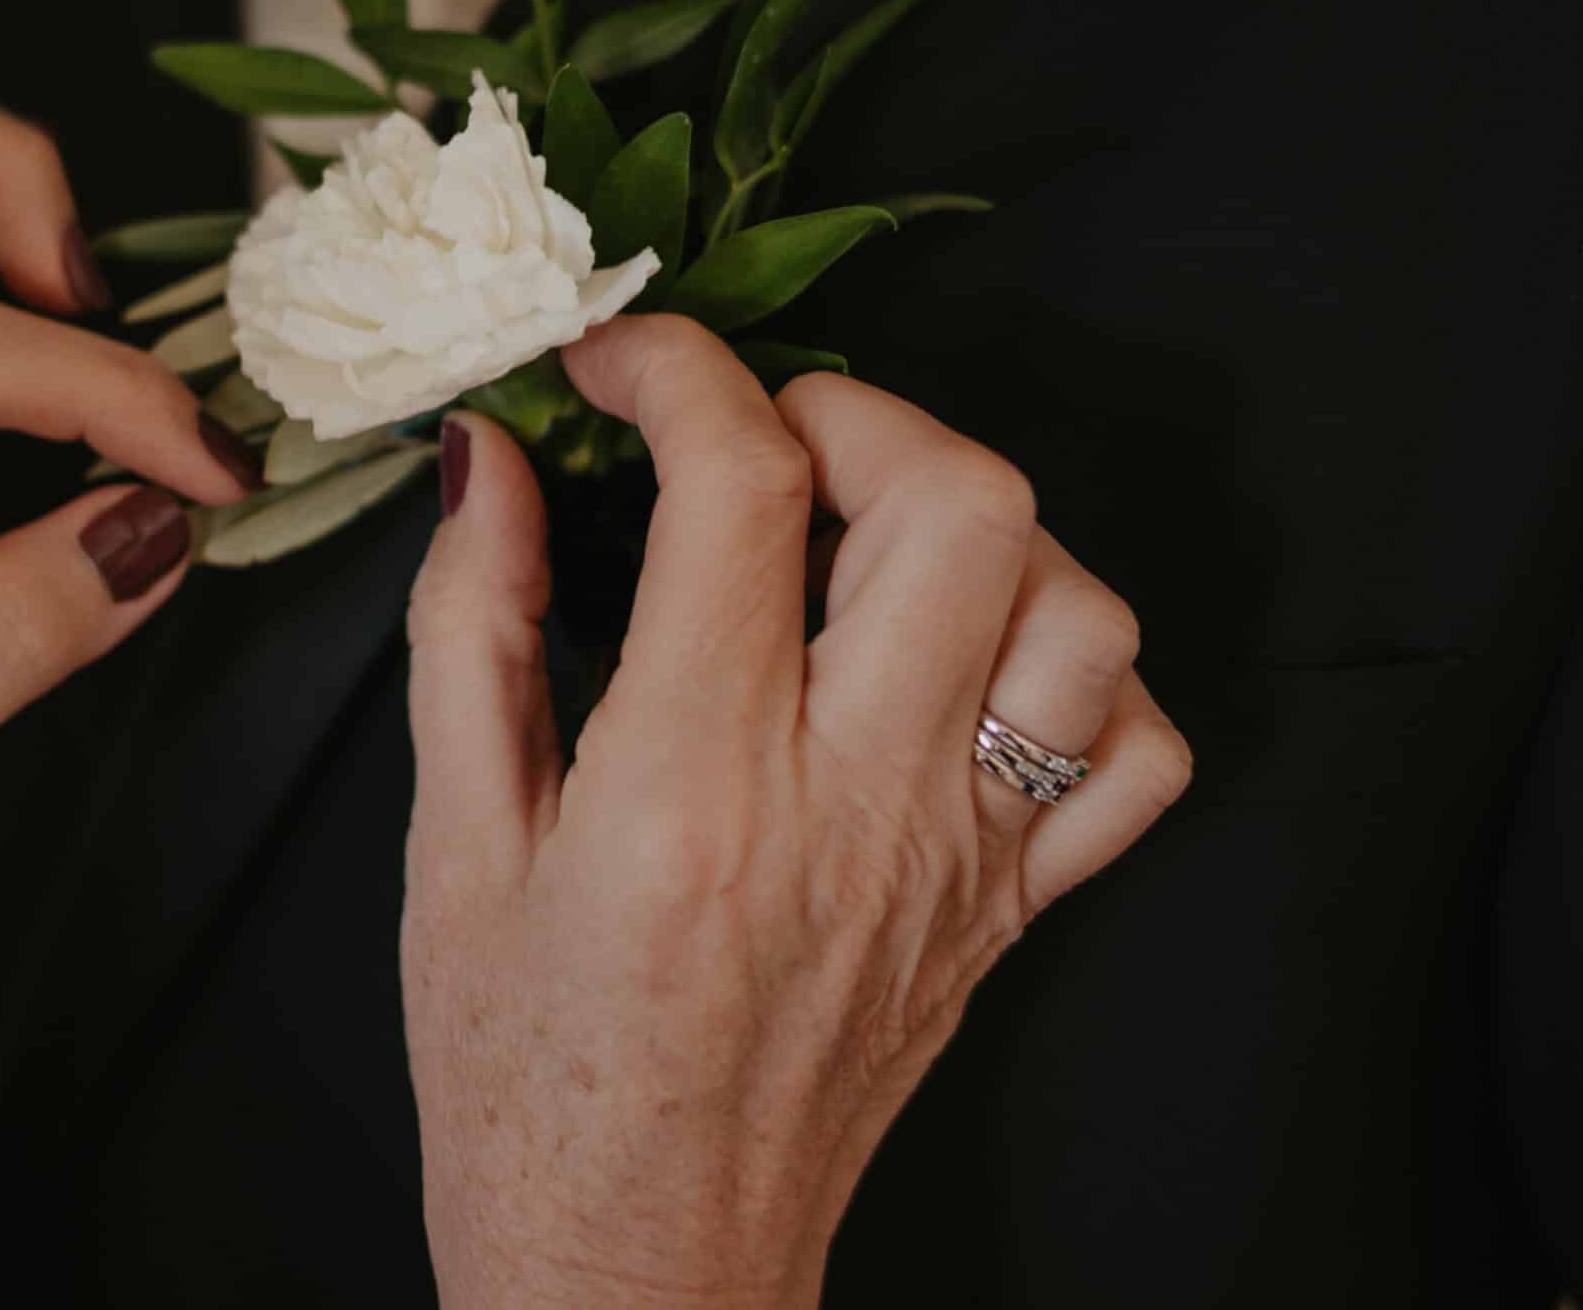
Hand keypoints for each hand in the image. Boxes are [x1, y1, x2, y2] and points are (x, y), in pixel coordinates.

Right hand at [401, 315, 1191, 1308]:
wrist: (638, 1271)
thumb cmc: (525, 1078)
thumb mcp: (449, 844)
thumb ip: (471, 628)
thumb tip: (486, 461)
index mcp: (690, 786)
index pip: (740, 491)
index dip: (682, 371)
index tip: (622, 364)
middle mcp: (854, 805)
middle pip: (960, 507)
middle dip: (856, 413)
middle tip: (759, 443)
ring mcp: (959, 860)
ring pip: (1076, 608)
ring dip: (976, 525)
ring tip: (863, 545)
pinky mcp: (1010, 912)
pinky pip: (1133, 754)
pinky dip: (1078, 670)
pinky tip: (966, 668)